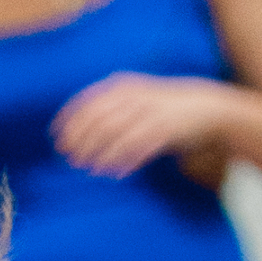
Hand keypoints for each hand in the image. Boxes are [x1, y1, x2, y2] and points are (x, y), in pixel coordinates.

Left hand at [53, 72, 230, 176]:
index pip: (88, 101)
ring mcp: (151, 111)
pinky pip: (138, 147)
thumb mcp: (134, 100)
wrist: (206, 108)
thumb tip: (74, 133)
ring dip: (99, 153)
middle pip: (98, 119)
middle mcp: (136, 96)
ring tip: (89, 169)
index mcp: (125, 86)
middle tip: (70, 158)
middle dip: (81, 140)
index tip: (55, 138)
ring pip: (116, 133)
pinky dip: (123, 161)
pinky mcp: (166, 128)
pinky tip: (114, 174)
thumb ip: (108, 110)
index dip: (69, 120)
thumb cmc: (163, 108)